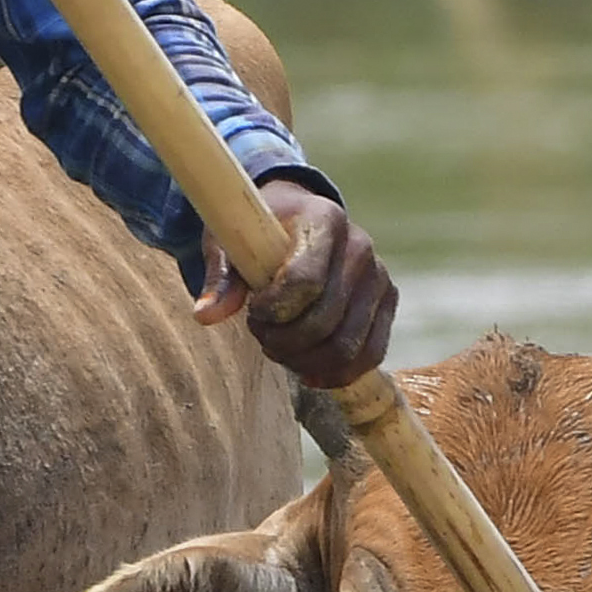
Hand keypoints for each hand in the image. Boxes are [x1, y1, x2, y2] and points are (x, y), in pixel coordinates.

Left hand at [210, 175, 397, 390]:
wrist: (298, 219)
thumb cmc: (259, 231)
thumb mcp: (231, 243)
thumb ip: (221, 278)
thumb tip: (205, 316)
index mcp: (324, 219)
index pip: (306, 281)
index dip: (273, 310)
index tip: (253, 311)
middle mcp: (360, 245)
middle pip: (327, 320)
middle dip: (285, 341)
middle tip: (261, 335)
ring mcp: (379, 276)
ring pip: (348, 345)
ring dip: (306, 361)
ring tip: (280, 350)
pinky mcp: (387, 301)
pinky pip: (370, 353)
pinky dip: (337, 373)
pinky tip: (308, 372)